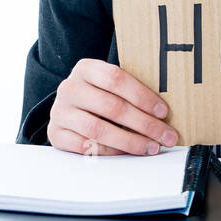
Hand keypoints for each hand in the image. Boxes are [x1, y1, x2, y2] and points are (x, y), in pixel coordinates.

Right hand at [47, 58, 181, 155]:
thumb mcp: (111, 85)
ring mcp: (60, 111)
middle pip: (111, 107)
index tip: (163, 112)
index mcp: (86, 68)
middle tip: (165, 135)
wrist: (69, 106)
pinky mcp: (56, 134)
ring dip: (130, 141)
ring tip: (150, 147)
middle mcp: (70, 88)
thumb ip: (131, 92)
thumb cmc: (99, 94)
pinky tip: (127, 152)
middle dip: (144, 124)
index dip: (142, 96)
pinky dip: (110, 151)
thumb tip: (163, 113)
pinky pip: (86, 147)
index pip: (116, 79)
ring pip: (98, 129)